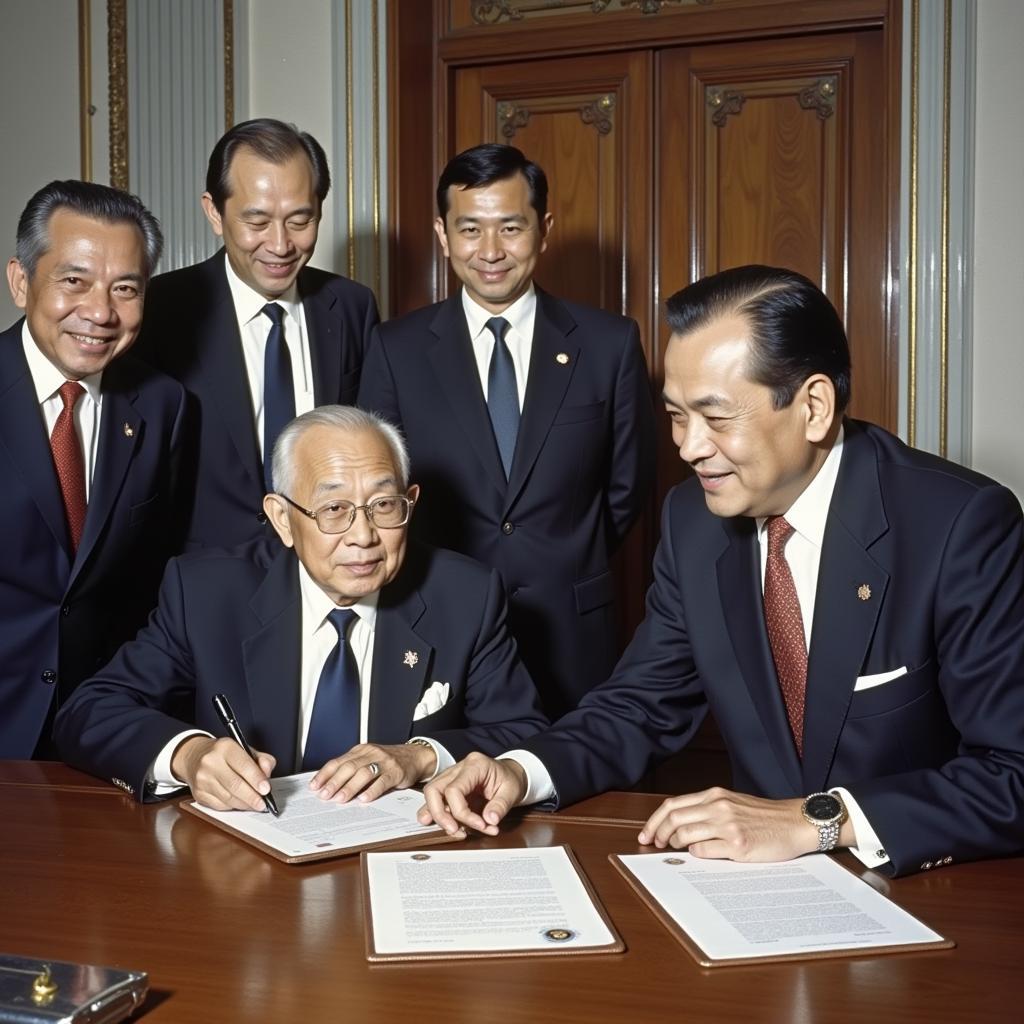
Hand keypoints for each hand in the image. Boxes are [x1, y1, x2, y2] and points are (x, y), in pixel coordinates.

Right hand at [171, 735, 275, 811]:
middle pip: (235, 785)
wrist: (195, 756)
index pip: (244, 765)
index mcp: (225, 747)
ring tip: (255, 804)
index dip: (257, 779)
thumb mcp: (245, 749)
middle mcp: (211, 762)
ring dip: (245, 804)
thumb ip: (261, 759)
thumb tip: (267, 773)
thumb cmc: (224, 754)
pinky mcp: (198, 794)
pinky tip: (240, 803)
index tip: (266, 790)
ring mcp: (202, 779)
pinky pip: (220, 806)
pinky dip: (233, 807)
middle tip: (263, 803)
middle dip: (252, 797)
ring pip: (228, 798)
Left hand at [308, 742, 436, 803]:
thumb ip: (351, 769)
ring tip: (341, 798)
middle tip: (325, 795)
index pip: (338, 761)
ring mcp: (384, 761)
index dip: (325, 774)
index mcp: (360, 750)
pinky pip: (382, 781)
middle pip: (349, 767)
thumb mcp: (368, 760)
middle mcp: (371, 753)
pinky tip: (364, 798)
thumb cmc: (388, 761)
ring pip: (364, 773)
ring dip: (350, 787)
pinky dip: (372, 790)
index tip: (314, 786)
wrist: (415, 756)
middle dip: (335, 782)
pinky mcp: (396, 771)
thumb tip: (329, 785)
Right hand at [417, 752, 526, 835]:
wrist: (510, 774)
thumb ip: (501, 806)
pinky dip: (437, 814)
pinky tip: (443, 824)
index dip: (462, 813)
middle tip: (455, 830)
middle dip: (440, 815)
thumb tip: (490, 820)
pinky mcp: (450, 786)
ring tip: (456, 831)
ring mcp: (452, 775)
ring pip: (431, 794)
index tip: (479, 825)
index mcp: (475, 764)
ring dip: (439, 817)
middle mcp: (459, 768)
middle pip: (434, 789)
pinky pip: (436, 799)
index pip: (454, 790)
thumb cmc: (510, 779)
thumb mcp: (512, 792)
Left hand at [637, 788, 818, 862]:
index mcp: (715, 795)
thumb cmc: (764, 816)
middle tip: (654, 845)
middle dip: (657, 834)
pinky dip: (696, 855)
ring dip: (674, 845)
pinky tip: (699, 855)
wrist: (795, 822)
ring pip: (685, 836)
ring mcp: (728, 826)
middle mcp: (718, 807)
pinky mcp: (738, 845)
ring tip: (676, 850)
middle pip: (673, 819)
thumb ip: (707, 810)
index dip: (654, 821)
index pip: (673, 805)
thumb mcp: (732, 803)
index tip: (646, 834)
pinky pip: (705, 852)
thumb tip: (679, 825)